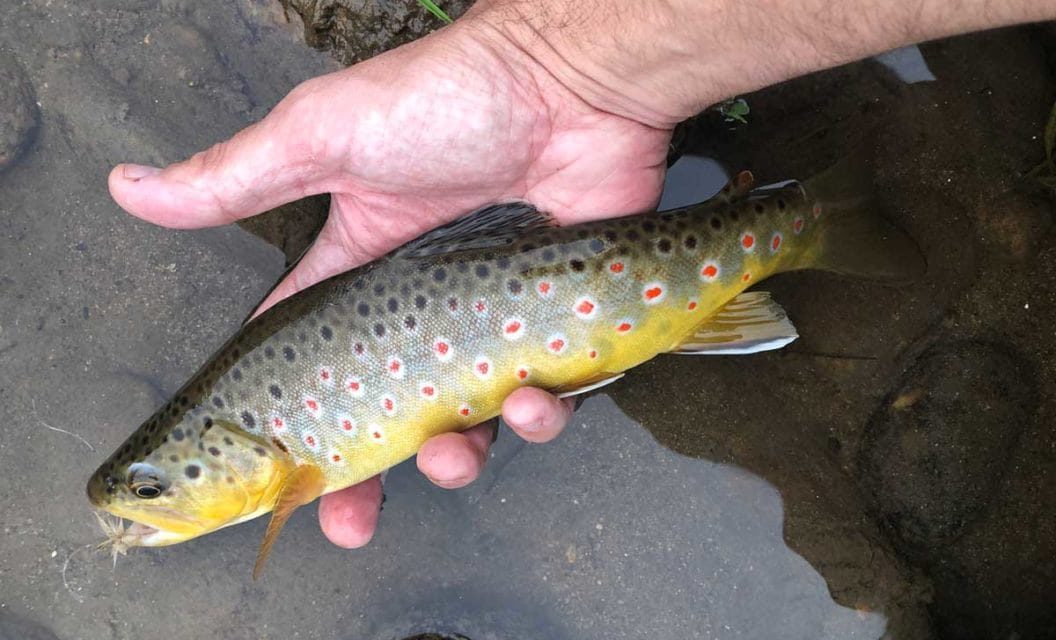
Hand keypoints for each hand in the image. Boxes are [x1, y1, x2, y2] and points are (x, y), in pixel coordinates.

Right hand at [107, 18, 670, 546]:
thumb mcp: (325, 138)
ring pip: (465, 422)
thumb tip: (132, 190)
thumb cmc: (446, 102)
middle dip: (365, 478)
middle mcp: (422, 307)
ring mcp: (491, 322)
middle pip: (384, 414)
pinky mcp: (557, 327)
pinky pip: (547, 400)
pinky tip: (531, 402)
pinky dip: (540, 417)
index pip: (311, 359)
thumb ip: (238, 180)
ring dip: (454, 459)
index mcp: (360, 271)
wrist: (569, 81)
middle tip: (348, 522)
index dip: (292, 419)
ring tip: (451, 453)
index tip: (275, 476)